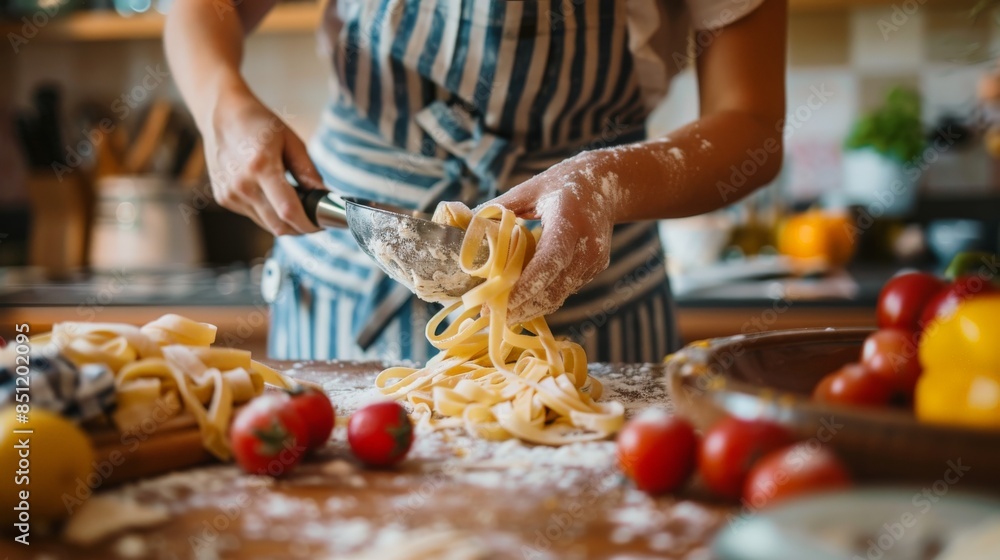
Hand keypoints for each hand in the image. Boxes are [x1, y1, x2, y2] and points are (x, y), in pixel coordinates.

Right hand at [203, 89, 322, 235]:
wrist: (221, 115)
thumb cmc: (259, 124)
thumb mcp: (291, 141)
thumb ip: (308, 172)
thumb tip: (326, 196)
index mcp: (261, 167)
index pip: (289, 211)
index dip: (309, 224)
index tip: (322, 224)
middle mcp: (242, 185)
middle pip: (279, 226)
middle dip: (301, 228)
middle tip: (314, 218)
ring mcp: (230, 194)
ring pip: (267, 225)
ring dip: (285, 222)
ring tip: (295, 202)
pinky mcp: (224, 198)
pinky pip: (254, 216)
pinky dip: (269, 213)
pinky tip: (273, 196)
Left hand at [483, 152, 621, 323]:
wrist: (609, 186)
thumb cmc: (564, 183)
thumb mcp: (531, 188)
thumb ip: (500, 207)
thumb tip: (465, 221)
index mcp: (571, 222)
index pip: (550, 261)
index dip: (526, 285)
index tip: (499, 301)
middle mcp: (588, 247)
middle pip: (554, 287)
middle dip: (522, 305)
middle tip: (490, 315)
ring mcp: (594, 262)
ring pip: (560, 295)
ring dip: (531, 307)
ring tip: (500, 315)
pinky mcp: (594, 270)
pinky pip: (565, 290)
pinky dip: (543, 298)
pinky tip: (521, 303)